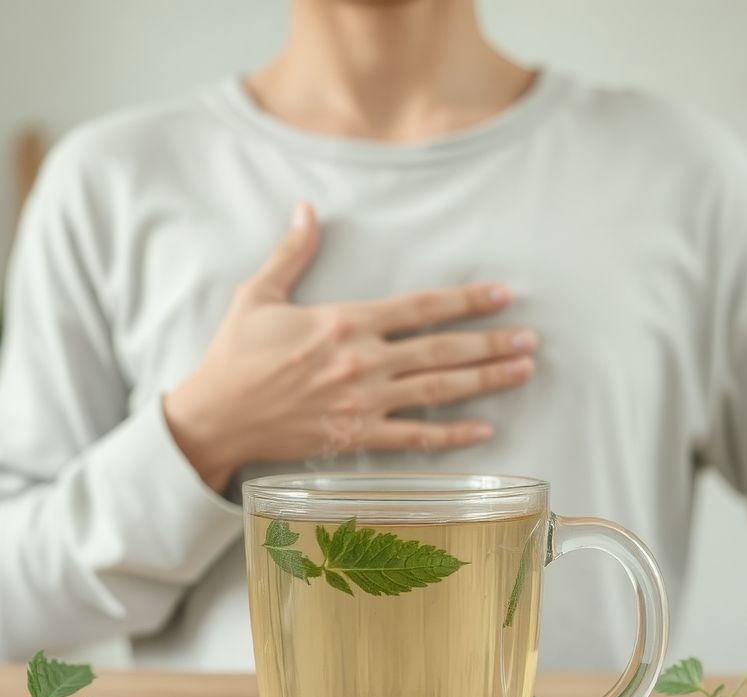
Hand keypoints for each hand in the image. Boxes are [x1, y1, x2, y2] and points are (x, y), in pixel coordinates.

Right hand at [163, 201, 537, 490]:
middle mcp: (364, 361)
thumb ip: (292, 252)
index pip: (420, 307)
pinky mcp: (356, 436)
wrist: (216, 417)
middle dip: (491, 342)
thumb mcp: (259, 295)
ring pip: (438, 389)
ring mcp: (364, 402)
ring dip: (485, 380)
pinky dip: (451, 435)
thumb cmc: (235, 356)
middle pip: (442, 349)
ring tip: (522, 371)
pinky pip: (414, 437)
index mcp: (345, 322)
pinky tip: (485, 429)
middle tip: (530, 339)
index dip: (466, 300)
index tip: (501, 294)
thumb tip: (305, 208)